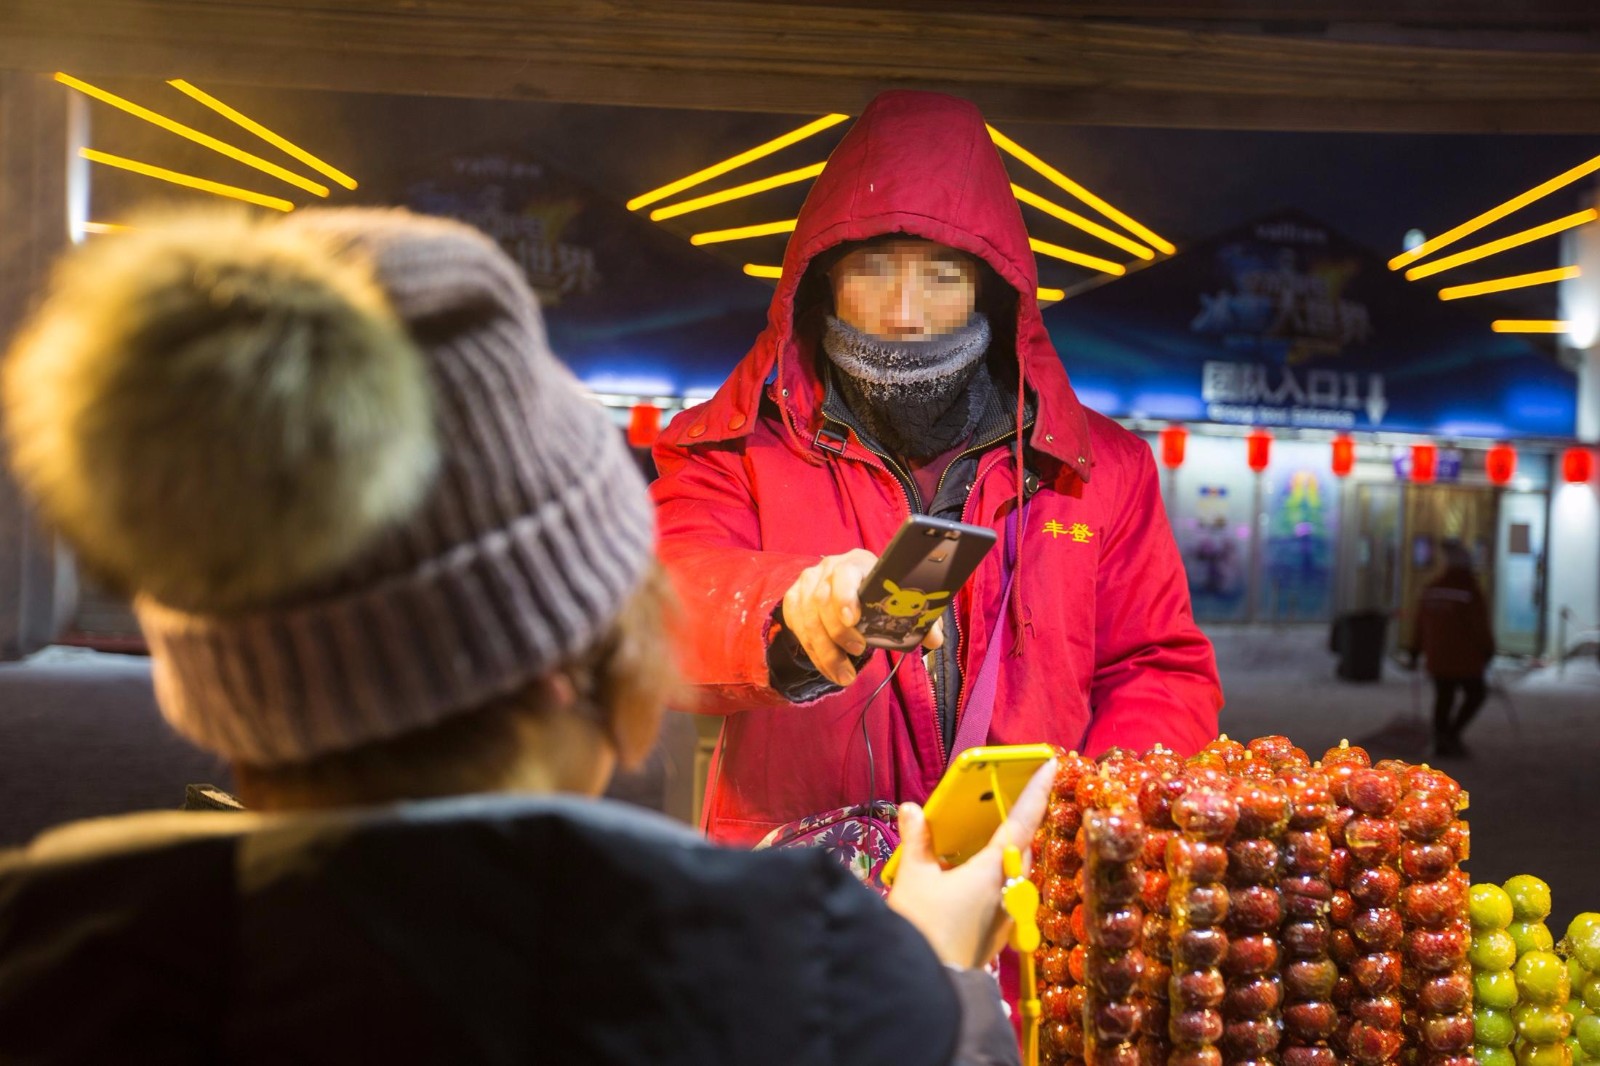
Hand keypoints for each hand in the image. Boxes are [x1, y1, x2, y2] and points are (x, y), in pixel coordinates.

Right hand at [782, 549, 943, 685]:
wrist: (848, 586)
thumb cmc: (878, 593)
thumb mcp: (899, 600)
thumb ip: (920, 619)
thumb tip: (934, 640)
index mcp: (858, 562)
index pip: (845, 573)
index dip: (846, 596)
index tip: (853, 620)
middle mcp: (827, 569)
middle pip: (822, 601)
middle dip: (838, 633)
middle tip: (858, 653)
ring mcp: (807, 584)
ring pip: (808, 620)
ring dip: (826, 652)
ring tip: (845, 676)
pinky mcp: (794, 600)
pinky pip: (797, 629)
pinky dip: (814, 654)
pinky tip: (829, 670)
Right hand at [886, 758, 1055, 969]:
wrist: (931, 988)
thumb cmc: (923, 929)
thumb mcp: (914, 879)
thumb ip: (917, 841)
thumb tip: (911, 809)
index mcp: (996, 869)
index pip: (1023, 820)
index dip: (1037, 789)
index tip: (1052, 764)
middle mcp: (1011, 889)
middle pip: (1021, 845)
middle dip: (1017, 820)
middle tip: (1007, 797)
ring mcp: (1008, 912)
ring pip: (1013, 868)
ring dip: (1004, 849)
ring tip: (981, 833)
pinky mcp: (999, 930)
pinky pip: (1004, 889)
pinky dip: (993, 872)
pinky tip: (968, 872)